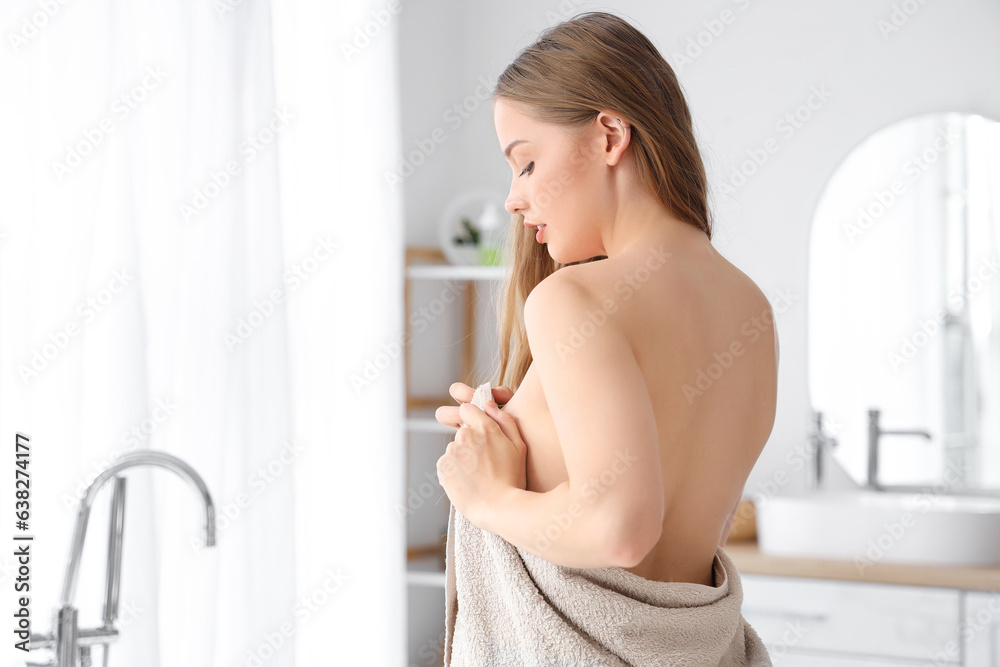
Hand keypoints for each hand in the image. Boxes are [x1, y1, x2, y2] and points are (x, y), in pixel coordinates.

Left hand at [435, 382, 526, 526]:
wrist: (498, 508)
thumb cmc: (513, 478)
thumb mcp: (519, 446)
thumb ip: (505, 421)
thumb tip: (489, 405)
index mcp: (484, 427)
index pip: (468, 408)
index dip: (473, 418)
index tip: (480, 432)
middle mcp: (465, 436)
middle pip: (463, 432)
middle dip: (471, 442)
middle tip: (485, 462)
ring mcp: (451, 452)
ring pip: (455, 449)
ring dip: (462, 457)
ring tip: (478, 476)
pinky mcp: (442, 467)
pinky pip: (446, 464)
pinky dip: (454, 470)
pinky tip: (468, 482)